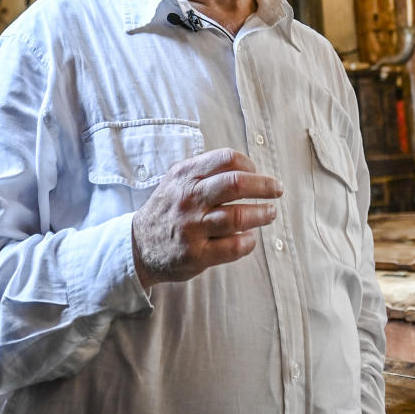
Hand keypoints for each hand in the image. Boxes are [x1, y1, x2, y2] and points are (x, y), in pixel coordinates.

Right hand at [130, 147, 281, 286]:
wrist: (137, 246)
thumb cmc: (167, 209)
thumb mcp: (177, 180)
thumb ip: (205, 170)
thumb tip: (247, 168)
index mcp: (185, 175)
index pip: (225, 159)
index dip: (249, 164)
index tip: (257, 171)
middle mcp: (189, 198)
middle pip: (236, 184)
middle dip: (263, 186)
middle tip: (277, 189)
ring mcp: (192, 228)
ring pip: (238, 216)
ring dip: (261, 214)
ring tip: (270, 213)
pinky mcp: (196, 255)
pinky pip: (232, 247)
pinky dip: (248, 242)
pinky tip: (250, 238)